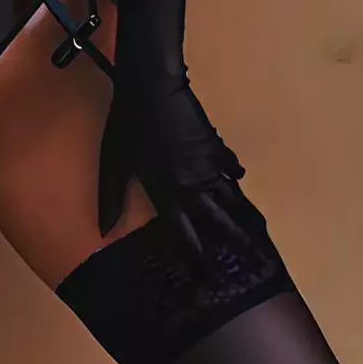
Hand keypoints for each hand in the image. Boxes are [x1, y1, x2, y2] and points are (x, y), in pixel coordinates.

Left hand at [96, 67, 255, 258]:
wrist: (152, 86)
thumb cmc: (127, 124)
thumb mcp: (113, 162)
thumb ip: (111, 197)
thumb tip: (103, 232)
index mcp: (164, 191)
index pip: (184, 232)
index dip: (197, 256)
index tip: (211, 276)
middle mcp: (190, 184)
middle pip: (219, 220)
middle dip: (237, 243)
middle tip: (255, 262)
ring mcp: (206, 164)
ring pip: (230, 196)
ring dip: (244, 215)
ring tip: (259, 231)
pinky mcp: (214, 145)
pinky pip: (230, 167)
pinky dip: (235, 176)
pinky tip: (240, 181)